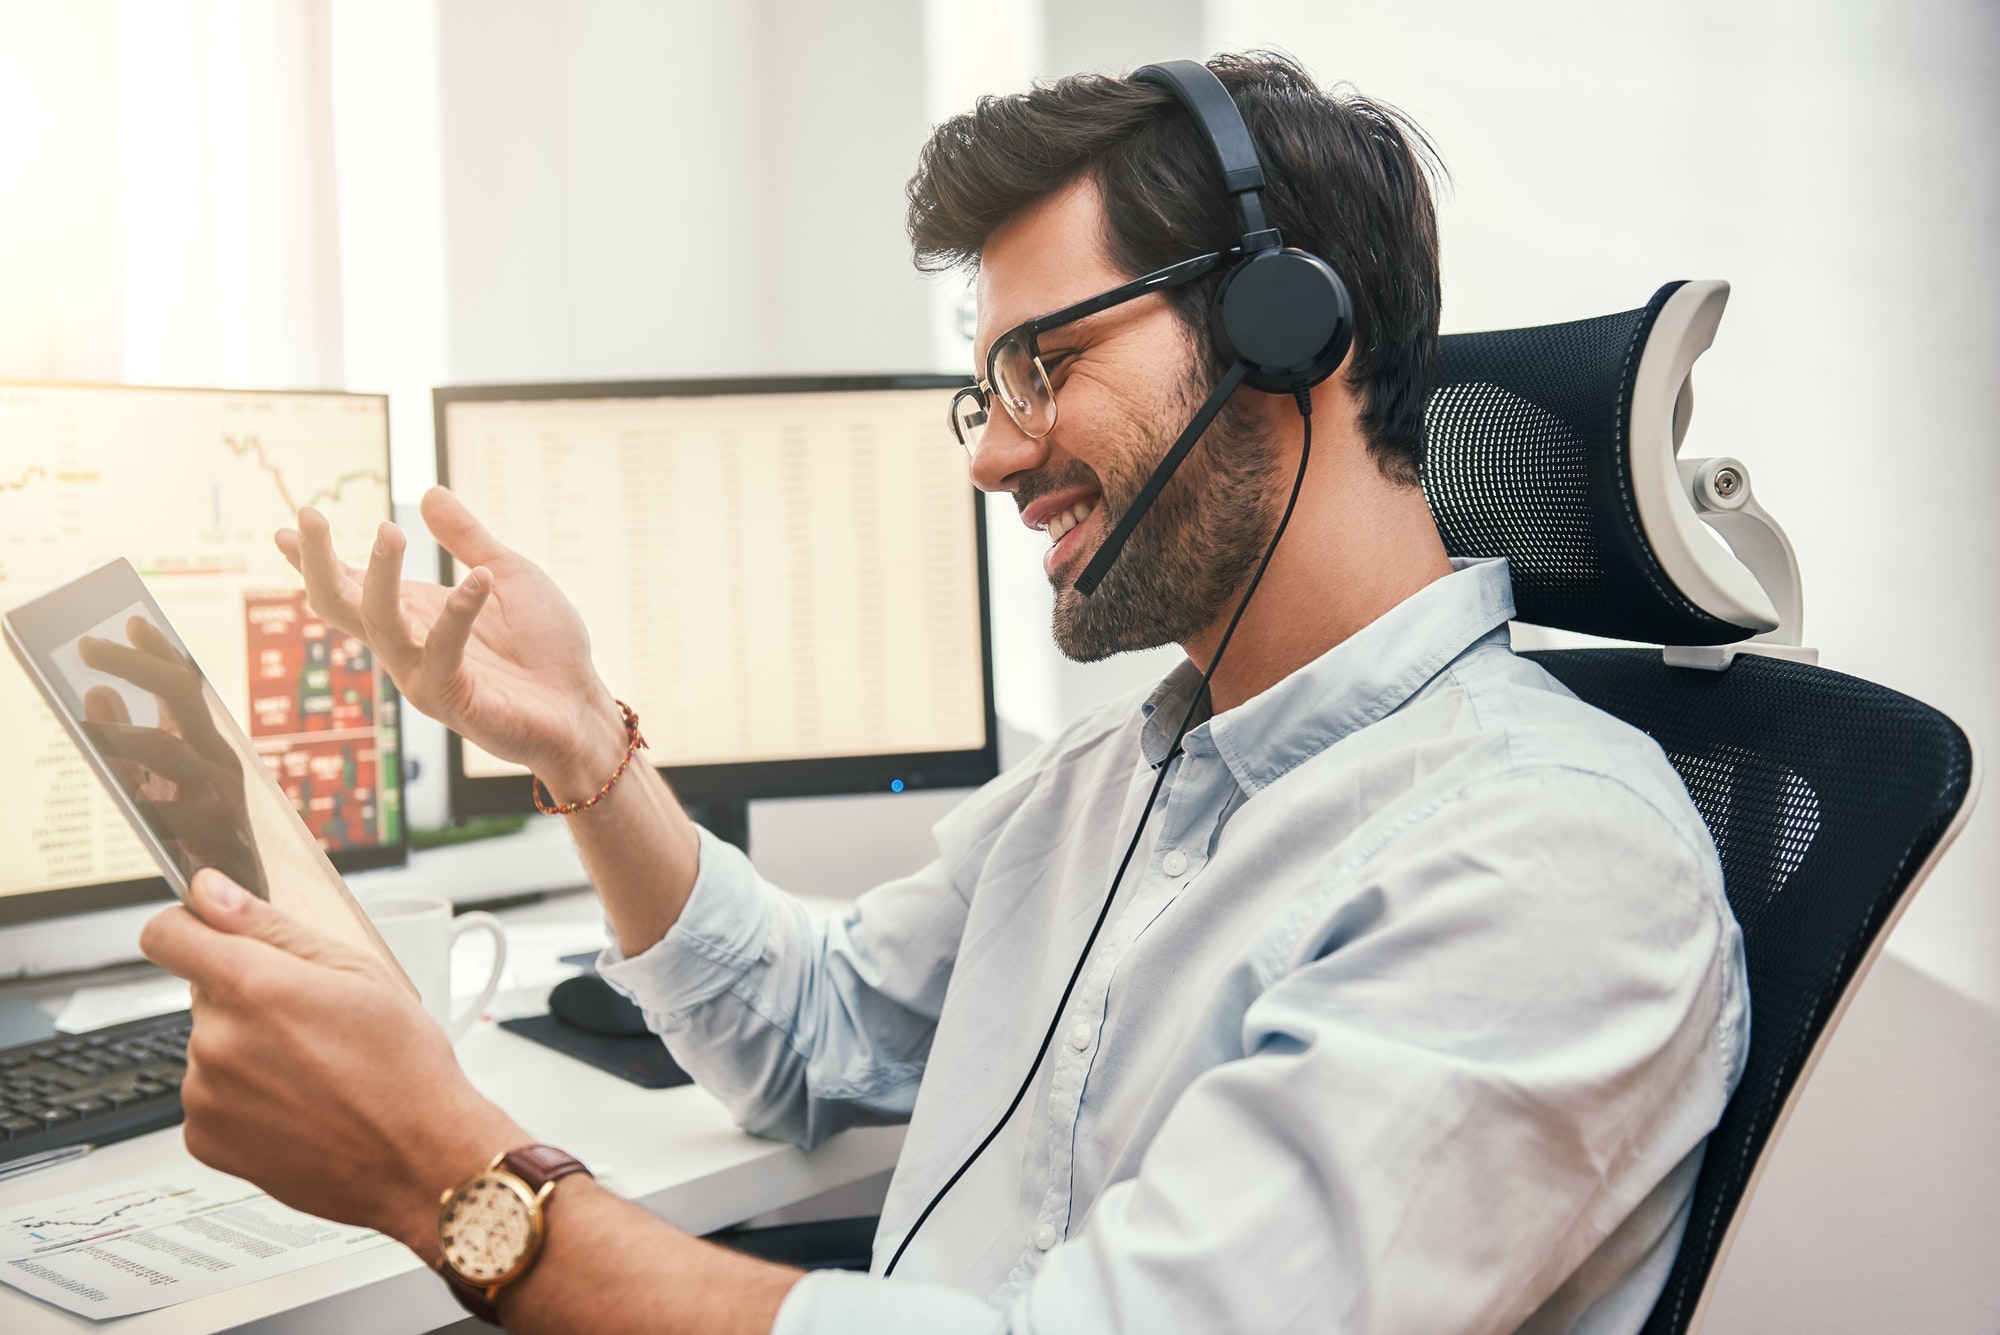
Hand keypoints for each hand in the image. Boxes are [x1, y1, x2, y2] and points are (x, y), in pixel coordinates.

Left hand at [79, 618, 264, 894]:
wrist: (239, 899)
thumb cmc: (193, 836)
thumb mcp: (151, 780)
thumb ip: (122, 739)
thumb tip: (94, 694)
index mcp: (204, 742)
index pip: (184, 683)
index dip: (159, 650)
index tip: (131, 619)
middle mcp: (217, 757)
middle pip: (180, 695)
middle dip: (135, 665)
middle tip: (87, 647)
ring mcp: (219, 790)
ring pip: (166, 747)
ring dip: (120, 732)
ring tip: (83, 719)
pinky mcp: (214, 829)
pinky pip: (164, 806)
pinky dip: (137, 794)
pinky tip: (116, 784)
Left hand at [140, 871, 524, 1257]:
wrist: (419, 1160)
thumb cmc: (405, 1067)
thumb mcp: (358, 972)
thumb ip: (271, 926)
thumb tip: (211, 893)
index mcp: (255, 987)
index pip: (167, 936)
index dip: (188, 927)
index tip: (209, 936)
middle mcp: (218, 1040)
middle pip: (207, 994)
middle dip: (250, 999)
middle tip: (314, 1024)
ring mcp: (206, 1095)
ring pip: (213, 1046)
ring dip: (249, 1051)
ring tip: (315, 1073)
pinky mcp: (204, 1139)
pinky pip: (211, 1098)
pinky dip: (245, 1099)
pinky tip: (297, 1107)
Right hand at [275, 487, 627, 794]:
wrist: (580, 704)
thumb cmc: (544, 648)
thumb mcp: (506, 574)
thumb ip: (467, 539)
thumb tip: (428, 493)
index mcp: (413, 615)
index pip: (349, 585)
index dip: (315, 557)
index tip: (287, 526)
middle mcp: (407, 644)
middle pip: (339, 604)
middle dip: (317, 562)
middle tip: (308, 517)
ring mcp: (423, 673)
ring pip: (378, 624)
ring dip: (379, 576)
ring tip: (391, 530)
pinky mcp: (452, 698)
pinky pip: (441, 652)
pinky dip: (459, 614)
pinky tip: (481, 580)